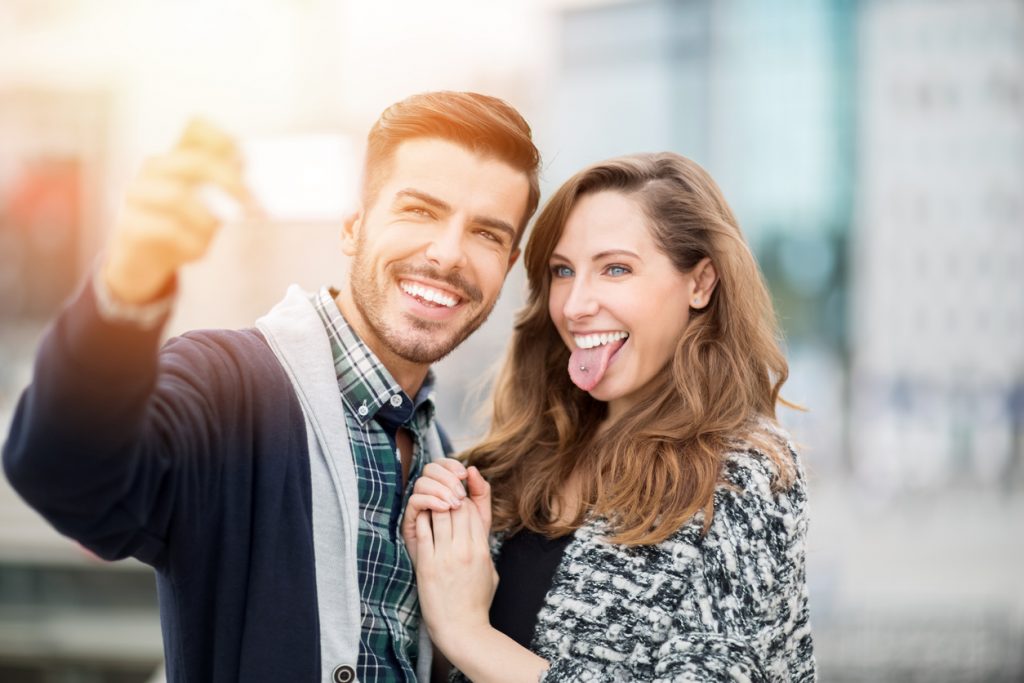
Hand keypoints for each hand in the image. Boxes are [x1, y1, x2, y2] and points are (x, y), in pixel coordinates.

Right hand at [101, 118, 249, 304]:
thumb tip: (254, 188)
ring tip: (213, 234)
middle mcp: (155, 168)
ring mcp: (138, 193)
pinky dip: (190, 241)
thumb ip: (226, 192)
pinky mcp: (129, 223)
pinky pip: (167, 228)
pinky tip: (195, 249)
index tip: (246, 162)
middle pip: (195, 160)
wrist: (141, 262)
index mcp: (177, 157)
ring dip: (207, 219)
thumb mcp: (207, 206)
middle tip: (251, 205)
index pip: (197, 128)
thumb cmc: (180, 228)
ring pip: (178, 196)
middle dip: (230, 182)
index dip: (224, 140)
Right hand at [402, 459, 491, 564]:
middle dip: (448, 478)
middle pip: (431, 469)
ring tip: (454, 503)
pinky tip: (443, 507)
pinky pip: (415, 503)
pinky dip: (429, 501)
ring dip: (440, 489)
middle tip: (461, 493)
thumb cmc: (469, 550)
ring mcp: (418, 510)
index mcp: (443, 490)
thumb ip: (481, 495)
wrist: (456, 584)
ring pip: (422, 483)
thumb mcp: (480, 520)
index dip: (452, 465)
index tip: (465, 474)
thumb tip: (473, 468)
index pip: (441, 464)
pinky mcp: (410, 524)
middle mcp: (428, 497)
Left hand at [415, 503, 498, 651]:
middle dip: (448, 498)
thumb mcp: (491, 573)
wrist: (461, 629)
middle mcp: (465, 549)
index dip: (463, 500)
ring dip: (434, 505)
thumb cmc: (476, 604)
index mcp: (482, 550)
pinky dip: (421, 519)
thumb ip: (486, 551)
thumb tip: (480, 536)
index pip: (473, 511)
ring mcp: (446, 556)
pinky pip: (423, 531)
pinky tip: (419, 517)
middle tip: (440, 497)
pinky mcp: (427, 564)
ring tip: (429, 504)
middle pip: (457, 508)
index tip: (454, 499)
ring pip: (440, 514)